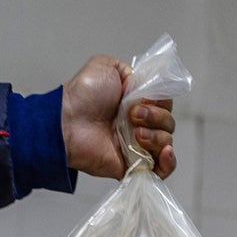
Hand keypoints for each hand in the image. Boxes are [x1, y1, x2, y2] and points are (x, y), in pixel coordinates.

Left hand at [61, 55, 176, 179]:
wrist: (67, 122)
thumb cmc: (83, 95)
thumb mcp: (105, 66)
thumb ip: (128, 70)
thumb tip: (143, 84)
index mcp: (135, 103)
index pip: (164, 103)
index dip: (160, 100)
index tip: (144, 98)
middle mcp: (138, 125)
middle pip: (168, 123)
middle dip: (155, 116)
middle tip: (132, 115)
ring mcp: (137, 146)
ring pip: (167, 142)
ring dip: (157, 135)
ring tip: (136, 133)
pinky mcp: (133, 165)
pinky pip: (162, 170)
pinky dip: (169, 162)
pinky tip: (164, 152)